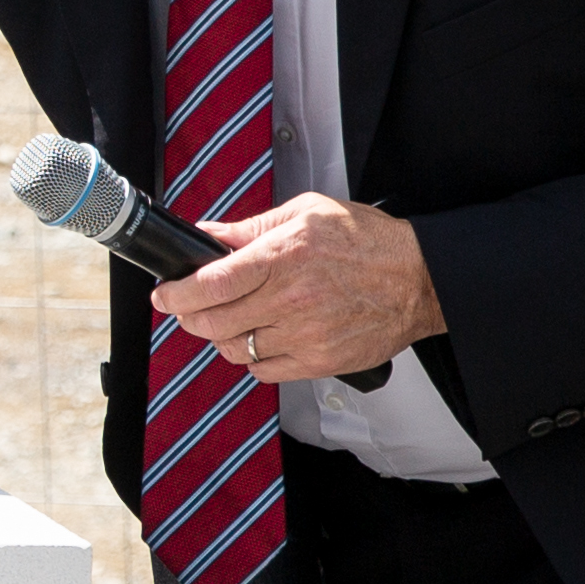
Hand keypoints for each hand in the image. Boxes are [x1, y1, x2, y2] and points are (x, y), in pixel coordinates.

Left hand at [149, 193, 442, 382]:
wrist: (420, 279)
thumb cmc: (368, 241)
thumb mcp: (306, 213)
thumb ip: (250, 228)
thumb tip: (206, 234)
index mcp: (282, 258)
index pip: (210, 284)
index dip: (176, 294)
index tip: (164, 295)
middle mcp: (290, 299)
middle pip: (213, 322)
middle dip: (190, 316)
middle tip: (190, 308)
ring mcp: (304, 334)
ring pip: (235, 348)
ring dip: (223, 337)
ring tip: (233, 320)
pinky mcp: (319, 361)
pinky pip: (263, 370)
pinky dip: (254, 358)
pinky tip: (264, 338)